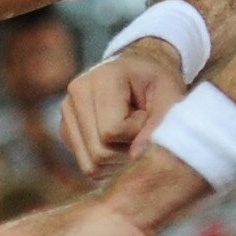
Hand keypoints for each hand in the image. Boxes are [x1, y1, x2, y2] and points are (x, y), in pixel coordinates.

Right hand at [60, 41, 185, 176]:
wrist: (139, 70)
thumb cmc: (157, 82)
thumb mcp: (170, 96)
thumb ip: (157, 126)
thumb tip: (135, 156)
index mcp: (102, 77)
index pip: (111, 131)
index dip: (136, 133)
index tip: (146, 115)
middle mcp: (76, 92)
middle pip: (98, 152)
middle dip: (126, 150)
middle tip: (140, 130)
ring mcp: (66, 111)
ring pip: (90, 164)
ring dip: (117, 159)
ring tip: (129, 135)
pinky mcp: (65, 129)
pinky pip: (86, 164)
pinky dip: (107, 162)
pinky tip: (118, 142)